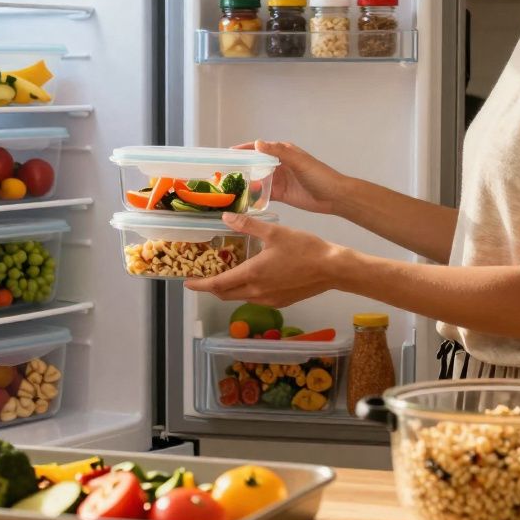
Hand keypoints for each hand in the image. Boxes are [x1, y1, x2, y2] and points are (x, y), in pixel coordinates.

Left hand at [184, 213, 347, 307]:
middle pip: (225, 294)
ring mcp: (269, 300)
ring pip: (240, 297)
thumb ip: (248, 225)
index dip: (200, 285)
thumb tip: (226, 218)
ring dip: (229, 288)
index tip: (188, 282)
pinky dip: (246, 290)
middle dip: (212, 287)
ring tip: (226, 272)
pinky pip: (255, 298)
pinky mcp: (280, 302)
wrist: (332, 269)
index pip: (217, 285)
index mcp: (252, 275)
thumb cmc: (305, 249)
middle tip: (204, 275)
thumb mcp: (275, 232)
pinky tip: (252, 276)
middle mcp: (257, 292)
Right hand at [234, 140, 347, 214]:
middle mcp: (279, 164)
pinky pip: (263, 194)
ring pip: (257, 180)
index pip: (259, 148)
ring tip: (228, 187)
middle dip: (241, 167)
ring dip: (246, 183)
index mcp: (283, 152)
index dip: (243, 150)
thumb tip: (258, 143)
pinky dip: (253, 196)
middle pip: (255, 164)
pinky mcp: (280, 194)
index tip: (228, 154)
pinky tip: (242, 200)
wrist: (334, 197)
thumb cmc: (320, 175)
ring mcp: (279, 180)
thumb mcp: (299, 162)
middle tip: (223, 173)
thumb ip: (279, 152)